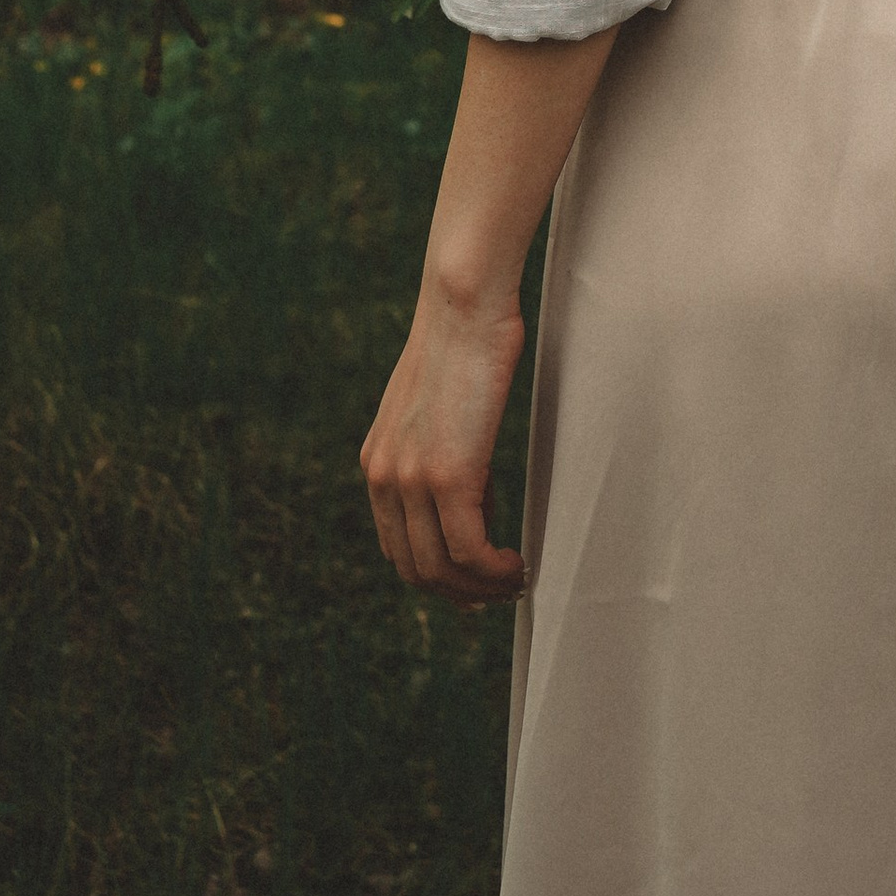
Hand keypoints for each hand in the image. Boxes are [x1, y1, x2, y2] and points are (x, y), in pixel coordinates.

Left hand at [361, 279, 529, 605]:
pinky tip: (517, 565)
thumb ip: (443, 455)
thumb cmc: (465, 343)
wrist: (463, 304)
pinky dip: (495, 571)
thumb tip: (472, 503)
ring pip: (441, 570)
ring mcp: (411, 480)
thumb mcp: (439, 410)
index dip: (438, 576)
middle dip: (460, 591)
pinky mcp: (446, 476)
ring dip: (481, 588)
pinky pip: (468, 552)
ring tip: (515, 580)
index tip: (475, 580)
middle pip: (415, 570)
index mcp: (378, 464)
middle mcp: (384, 478)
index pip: (397, 547)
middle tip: (500, 590)